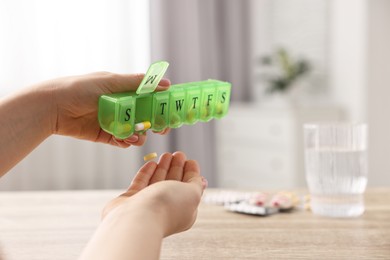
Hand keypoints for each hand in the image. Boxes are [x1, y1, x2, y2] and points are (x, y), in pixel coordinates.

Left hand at [49, 72, 170, 146]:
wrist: (54, 107)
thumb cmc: (81, 88)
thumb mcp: (111, 81)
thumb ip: (138, 83)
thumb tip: (166, 83)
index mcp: (124, 91)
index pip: (149, 98)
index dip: (160, 105)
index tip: (170, 112)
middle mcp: (121, 106)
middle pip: (146, 117)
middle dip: (154, 124)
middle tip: (161, 129)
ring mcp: (114, 121)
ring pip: (136, 131)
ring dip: (140, 135)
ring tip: (136, 136)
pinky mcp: (105, 135)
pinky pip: (122, 140)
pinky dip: (127, 141)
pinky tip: (125, 140)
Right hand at [103, 151, 206, 236]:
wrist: (138, 217)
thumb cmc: (168, 206)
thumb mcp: (192, 194)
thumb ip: (196, 184)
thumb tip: (202, 180)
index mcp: (184, 211)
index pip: (189, 189)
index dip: (191, 174)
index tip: (190, 161)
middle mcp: (166, 208)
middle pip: (173, 184)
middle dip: (177, 168)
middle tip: (178, 154)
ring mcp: (148, 205)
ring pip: (157, 182)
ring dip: (163, 167)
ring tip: (166, 154)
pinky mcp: (131, 200)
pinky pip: (141, 183)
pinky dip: (147, 172)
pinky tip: (152, 163)